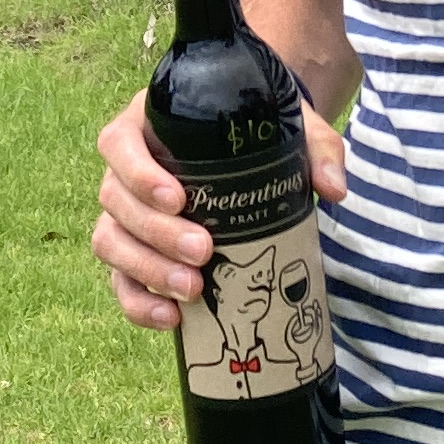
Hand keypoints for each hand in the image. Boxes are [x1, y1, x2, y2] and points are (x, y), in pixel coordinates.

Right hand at [94, 91, 349, 332]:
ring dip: (147, 269)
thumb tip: (334, 189)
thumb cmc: (260, 132)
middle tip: (204, 252)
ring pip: (110, 241)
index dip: (139, 173)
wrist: (251, 149)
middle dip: (157, 233)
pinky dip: (138, 303)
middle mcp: (125, 169)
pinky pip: (119, 280)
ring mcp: (124, 212)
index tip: (178, 198)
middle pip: (116, 201)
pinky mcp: (132, 250)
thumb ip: (316, 149)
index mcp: (147, 125)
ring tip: (191, 290)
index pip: (119, 144)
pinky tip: (171, 318)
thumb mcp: (291, 126)